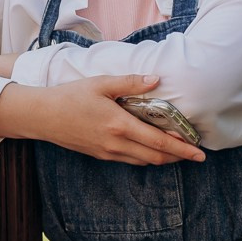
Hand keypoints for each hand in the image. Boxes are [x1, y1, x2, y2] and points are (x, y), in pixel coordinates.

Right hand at [0, 73, 205, 165]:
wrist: (42, 116)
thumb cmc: (70, 97)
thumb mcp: (101, 84)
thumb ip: (130, 83)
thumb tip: (156, 79)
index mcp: (119, 126)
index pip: (159, 142)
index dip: (182, 149)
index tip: (199, 152)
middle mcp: (116, 144)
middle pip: (155, 157)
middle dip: (178, 157)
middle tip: (195, 153)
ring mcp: (108, 153)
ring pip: (143, 161)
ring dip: (163, 158)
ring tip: (177, 150)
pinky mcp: (100, 155)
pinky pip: (130, 160)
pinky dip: (146, 156)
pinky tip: (151, 148)